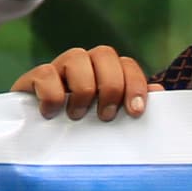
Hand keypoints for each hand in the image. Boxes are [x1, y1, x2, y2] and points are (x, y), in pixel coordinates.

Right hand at [19, 44, 153, 121]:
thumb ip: (130, 105)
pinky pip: (46, 74)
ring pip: (76, 57)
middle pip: (105, 53)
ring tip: (77, 116)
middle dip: (111, 86)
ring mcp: (58, 67)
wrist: (33, 137)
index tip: (135, 112)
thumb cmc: (78, 129)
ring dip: (83, 90)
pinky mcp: (33, 77)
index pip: (127, 64)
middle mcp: (84, 63)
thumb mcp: (107, 119)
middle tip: (105, 116)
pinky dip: (52, 97)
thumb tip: (158, 92)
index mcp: (105, 72)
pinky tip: (51, 115)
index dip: (135, 85)